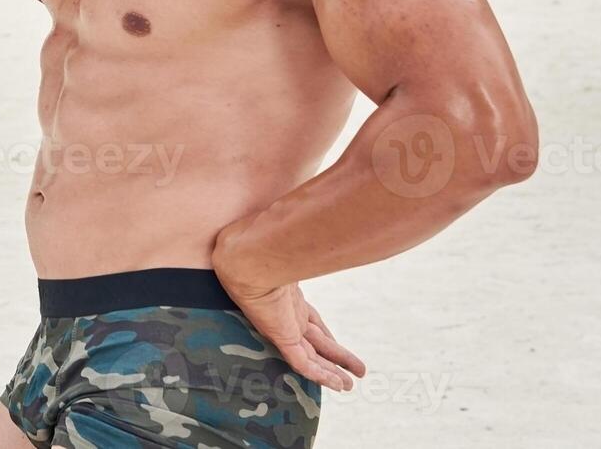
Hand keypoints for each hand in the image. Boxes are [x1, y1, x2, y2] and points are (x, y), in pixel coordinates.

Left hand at [212, 227, 365, 391]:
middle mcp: (288, 314)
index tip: (338, 345)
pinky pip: (303, 362)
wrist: (245, 255)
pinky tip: (335, 384)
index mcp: (290, 297)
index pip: (312, 321)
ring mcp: (284, 326)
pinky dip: (320, 374)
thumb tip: (328, 214)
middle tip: (355, 373)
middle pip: (318, 341)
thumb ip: (310, 238)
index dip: (327, 334)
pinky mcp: (280, 335)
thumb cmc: (264, 244)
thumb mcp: (295, 246)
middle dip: (336, 357)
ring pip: (313, 356)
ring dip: (332, 371)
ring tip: (348, 386)